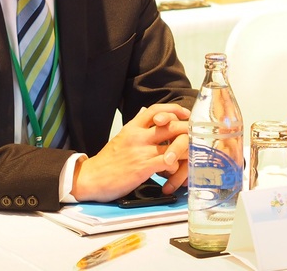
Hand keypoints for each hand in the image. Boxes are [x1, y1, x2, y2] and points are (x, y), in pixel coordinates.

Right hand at [72, 103, 190, 202]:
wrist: (91, 178)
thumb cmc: (108, 160)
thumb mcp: (122, 138)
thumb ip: (137, 128)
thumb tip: (147, 114)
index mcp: (132, 127)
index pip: (156, 110)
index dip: (173, 109)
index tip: (185, 113)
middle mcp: (137, 136)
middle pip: (170, 125)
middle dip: (186, 129)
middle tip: (195, 134)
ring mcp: (140, 151)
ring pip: (172, 144)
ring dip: (185, 149)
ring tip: (190, 153)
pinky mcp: (142, 168)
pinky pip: (167, 162)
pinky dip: (175, 165)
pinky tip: (174, 169)